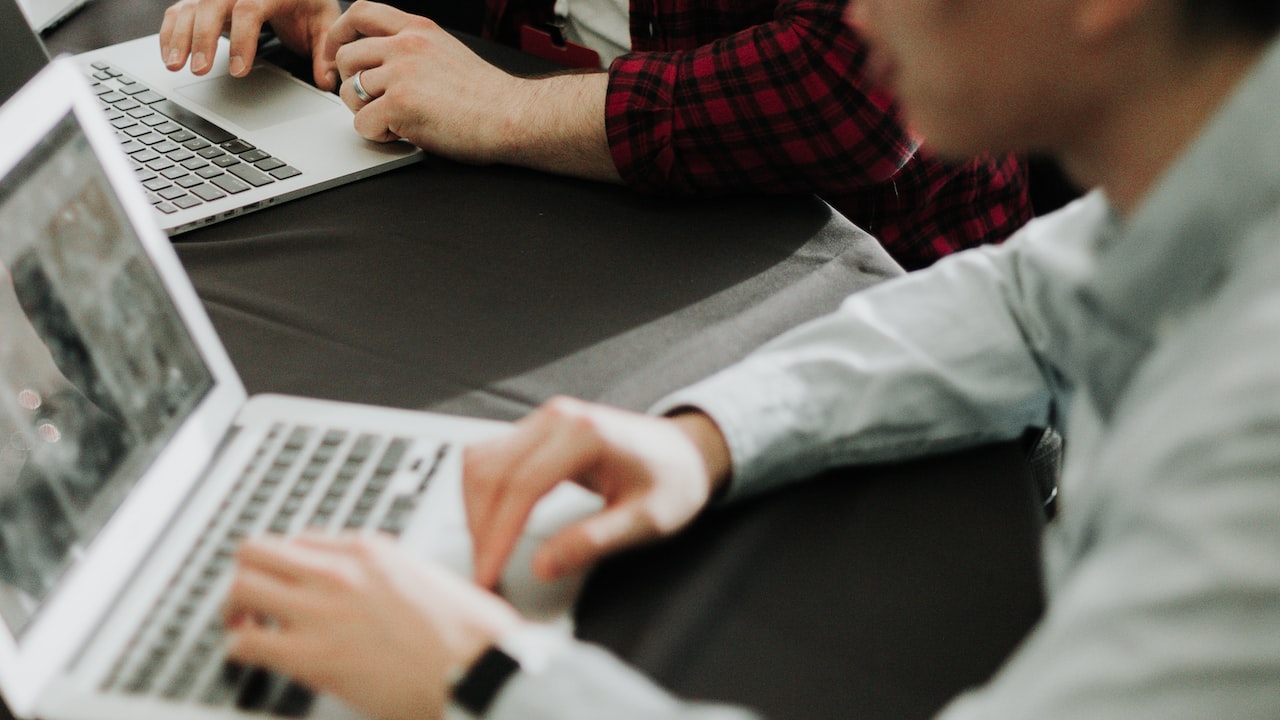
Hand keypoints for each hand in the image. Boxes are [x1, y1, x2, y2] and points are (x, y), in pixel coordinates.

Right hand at [160, 0, 342, 88]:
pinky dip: (171, 31)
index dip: (242, 40)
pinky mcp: (205, 1)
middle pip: (213, 5)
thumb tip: (328, 81)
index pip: (249, 9)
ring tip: (175, 65)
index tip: (238, 70)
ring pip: (191, 7)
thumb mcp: (324, 23)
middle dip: (203, 38)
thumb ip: (325, 53)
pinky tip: (169, 55)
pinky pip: (181, 10)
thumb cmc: (306, 3)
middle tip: (199, 70)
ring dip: (179, 35)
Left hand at [223, 532, 520, 719]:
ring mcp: (320, 609)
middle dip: (247, 574)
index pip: (302, 539)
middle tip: (251, 599)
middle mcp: (338, 570)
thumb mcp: (430, 578)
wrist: (479, 668)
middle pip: (257, 550)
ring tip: (243, 626)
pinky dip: (239, 647)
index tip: (288, 581)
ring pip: (241, 586)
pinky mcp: (311, 654)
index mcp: (371, 549)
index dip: (288, 564)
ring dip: (235, 607)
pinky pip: (246, 641)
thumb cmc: (471, 633)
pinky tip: (249, 656)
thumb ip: (393, 575)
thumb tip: (379, 589)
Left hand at [325, 2, 619, 177]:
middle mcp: (406, 45)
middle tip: (370, 103)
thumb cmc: (490, 96)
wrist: (514, 116)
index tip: (337, 55)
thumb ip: (414, 51)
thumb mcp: (448, 53)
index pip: (361, 12)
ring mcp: (402, 74)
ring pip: (350, 91)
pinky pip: (362, 123)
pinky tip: (401, 134)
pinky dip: (377, 134)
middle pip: (348, 56)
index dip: (339, 34)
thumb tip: (384, 67)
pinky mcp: (400, 105)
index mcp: (419, 29)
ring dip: (365, 112)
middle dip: (351, 83)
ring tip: (394, 121)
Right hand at [463, 396, 731, 589]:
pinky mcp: (537, 430)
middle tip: (484, 574)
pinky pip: (492, 456)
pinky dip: (483, 493)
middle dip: (480, 527)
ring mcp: (544, 420)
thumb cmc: (673, 481)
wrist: (687, 451)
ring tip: (485, 554)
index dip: (499, 534)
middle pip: (491, 471)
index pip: (522, 485)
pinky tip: (490, 525)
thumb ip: (593, 542)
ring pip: (481, 461)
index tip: (489, 573)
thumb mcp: (645, 520)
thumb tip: (542, 566)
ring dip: (475, 509)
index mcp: (585, 435)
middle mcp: (557, 418)